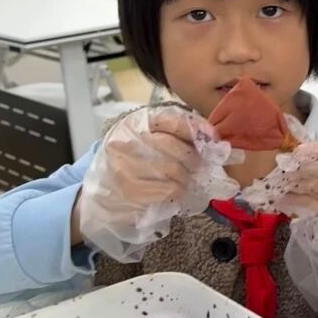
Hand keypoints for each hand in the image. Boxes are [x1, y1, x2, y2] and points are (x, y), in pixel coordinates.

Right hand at [77, 106, 237, 261]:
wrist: (100, 198)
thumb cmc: (133, 167)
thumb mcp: (149, 144)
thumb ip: (179, 137)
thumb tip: (217, 141)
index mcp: (133, 124)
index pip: (172, 119)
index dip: (197, 129)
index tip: (214, 140)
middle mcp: (125, 140)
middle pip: (173, 146)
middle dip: (194, 159)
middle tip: (201, 168)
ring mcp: (124, 165)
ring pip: (173, 169)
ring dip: (187, 178)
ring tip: (187, 182)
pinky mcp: (128, 190)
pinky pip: (168, 190)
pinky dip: (179, 192)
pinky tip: (176, 192)